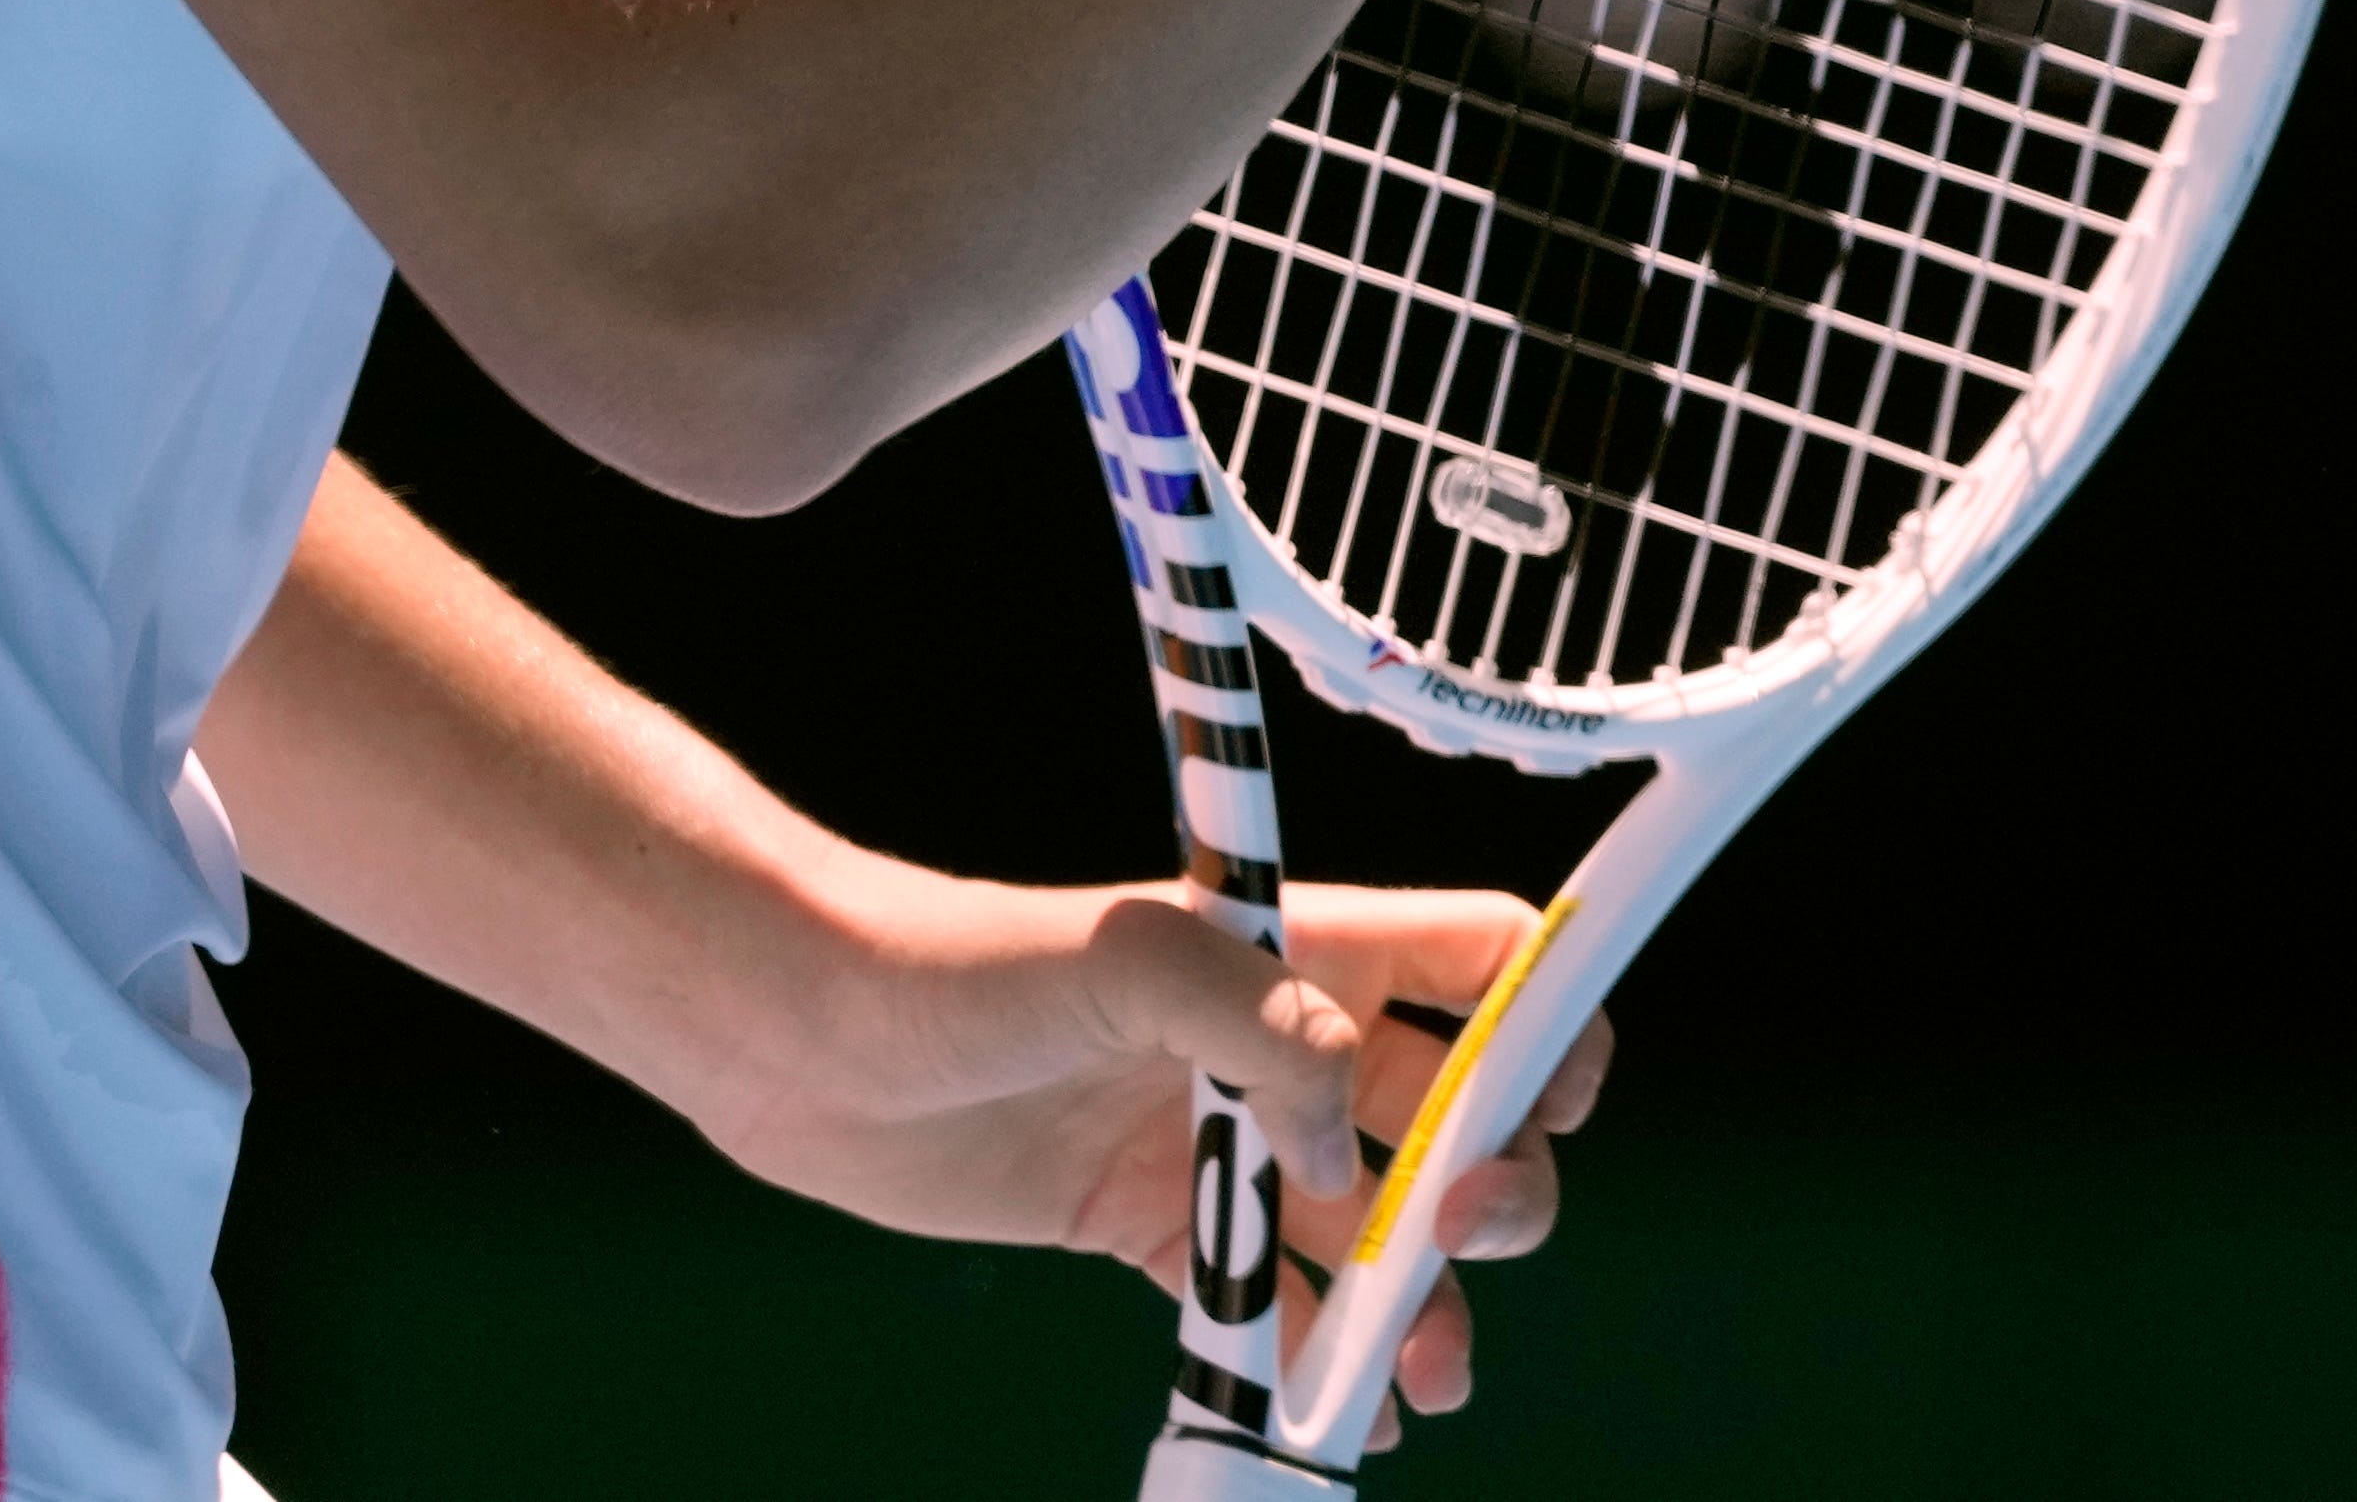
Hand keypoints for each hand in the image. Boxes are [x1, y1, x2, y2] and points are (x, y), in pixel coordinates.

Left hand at [681, 874, 1610, 1434]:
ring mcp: (1221, 1135)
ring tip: (1427, 1380)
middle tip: (1454, 1242)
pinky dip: (1311, 1354)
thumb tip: (1347, 1127)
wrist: (804, 1041)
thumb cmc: (956, 964)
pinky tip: (1335, 1411)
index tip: (1552, 1109)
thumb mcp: (1120, 960)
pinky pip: (1266, 1295)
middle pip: (1458, 1110)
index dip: (1551, 1021)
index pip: (1485, 960)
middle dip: (1492, 1185)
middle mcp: (1281, 1038)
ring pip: (1373, 1224)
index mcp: (1302, 943)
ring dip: (1421, 1300)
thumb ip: (1257, 1022)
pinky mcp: (1153, 1221)